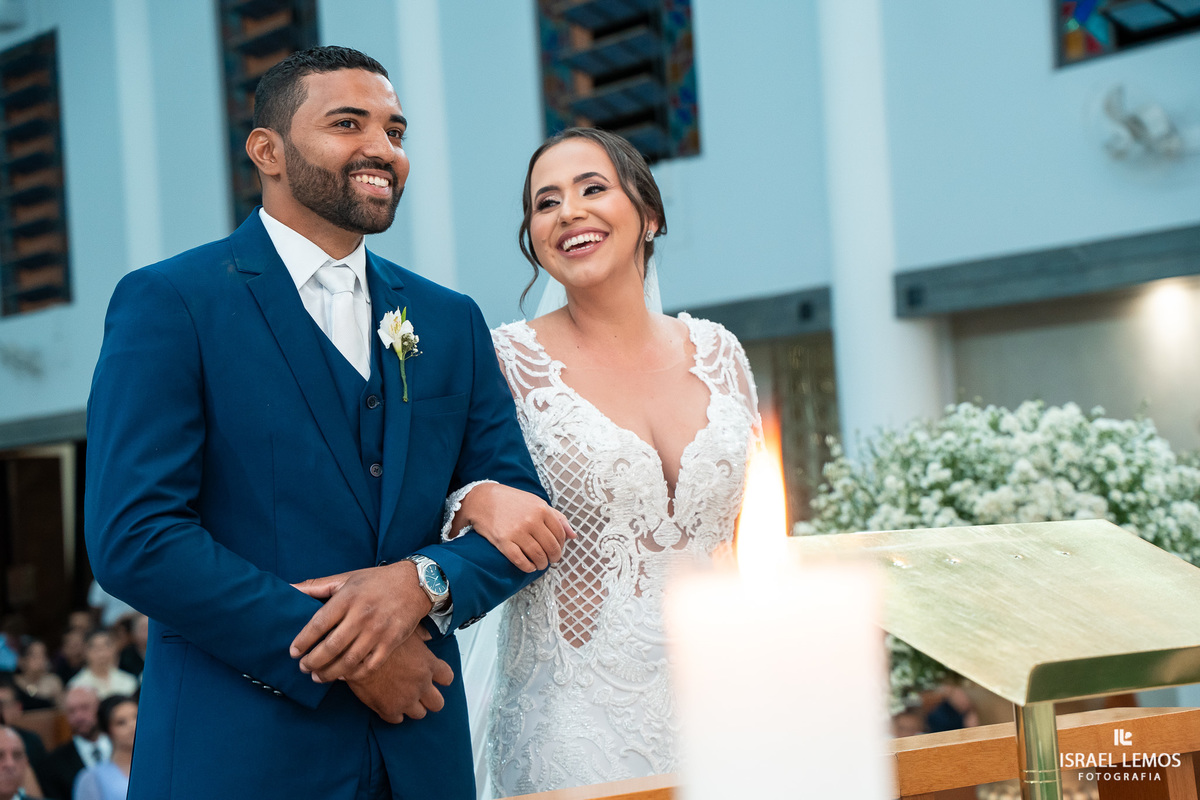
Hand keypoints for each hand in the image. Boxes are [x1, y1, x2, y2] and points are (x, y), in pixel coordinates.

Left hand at [290, 561, 429, 682]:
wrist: (415, 584)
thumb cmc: (376, 581)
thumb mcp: (346, 578)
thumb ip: (316, 585)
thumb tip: (288, 587)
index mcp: (348, 597)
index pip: (319, 623)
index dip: (303, 640)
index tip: (293, 652)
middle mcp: (362, 615)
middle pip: (331, 646)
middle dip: (313, 661)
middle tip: (303, 668)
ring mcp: (378, 630)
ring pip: (349, 660)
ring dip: (330, 673)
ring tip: (318, 677)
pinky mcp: (391, 642)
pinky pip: (369, 665)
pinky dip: (354, 674)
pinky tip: (343, 675)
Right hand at [346, 626, 453, 723]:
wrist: (356, 652)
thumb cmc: (379, 638)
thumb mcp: (406, 631)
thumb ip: (420, 638)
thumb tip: (426, 635)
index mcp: (428, 665)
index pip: (447, 678)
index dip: (441, 678)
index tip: (434, 676)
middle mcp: (421, 684)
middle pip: (438, 703)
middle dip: (430, 699)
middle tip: (420, 692)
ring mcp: (406, 699)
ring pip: (419, 714)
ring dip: (413, 706)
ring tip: (403, 697)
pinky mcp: (388, 709)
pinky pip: (397, 719)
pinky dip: (393, 713)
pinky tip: (387, 702)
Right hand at [454, 483, 574, 571]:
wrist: (483, 500)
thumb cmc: (512, 502)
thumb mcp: (537, 503)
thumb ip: (557, 518)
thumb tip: (573, 536)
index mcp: (541, 509)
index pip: (560, 534)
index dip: (561, 545)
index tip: (557, 549)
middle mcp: (531, 520)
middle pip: (551, 547)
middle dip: (554, 557)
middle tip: (551, 560)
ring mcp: (517, 532)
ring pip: (538, 556)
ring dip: (542, 564)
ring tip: (541, 564)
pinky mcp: (503, 542)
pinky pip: (521, 561)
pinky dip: (528, 567)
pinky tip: (530, 566)